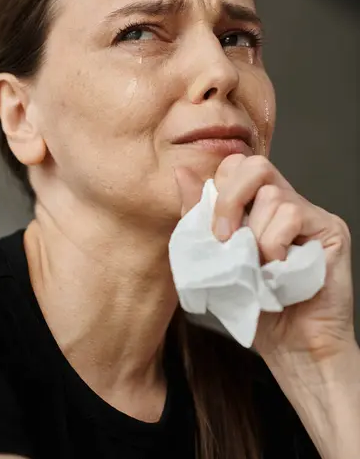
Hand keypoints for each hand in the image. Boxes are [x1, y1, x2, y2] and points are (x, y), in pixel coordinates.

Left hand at [175, 154, 355, 366]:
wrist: (290, 345)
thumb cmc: (254, 304)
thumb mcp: (214, 254)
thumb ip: (199, 213)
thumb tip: (181, 172)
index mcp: (257, 205)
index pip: (236, 167)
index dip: (219, 190)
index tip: (213, 229)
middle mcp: (285, 202)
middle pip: (255, 165)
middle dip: (230, 200)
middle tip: (225, 238)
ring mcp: (309, 213)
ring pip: (272, 196)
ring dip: (254, 237)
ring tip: (258, 266)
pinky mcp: (330, 228)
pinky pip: (291, 215)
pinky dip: (273, 245)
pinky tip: (277, 269)